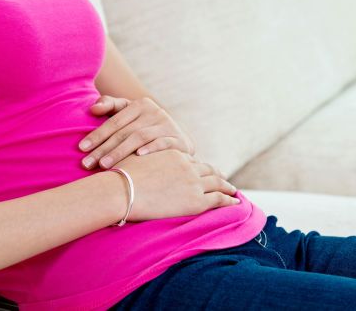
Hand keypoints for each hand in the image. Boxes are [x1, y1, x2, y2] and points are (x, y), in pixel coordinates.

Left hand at [79, 96, 194, 169]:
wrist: (179, 139)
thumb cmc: (146, 127)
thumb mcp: (130, 114)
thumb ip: (111, 106)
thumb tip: (92, 108)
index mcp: (141, 104)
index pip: (114, 121)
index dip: (97, 134)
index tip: (81, 148)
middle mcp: (155, 112)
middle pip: (124, 132)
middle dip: (104, 148)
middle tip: (87, 163)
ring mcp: (167, 126)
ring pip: (140, 138)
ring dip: (120, 152)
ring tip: (104, 166)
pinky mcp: (179, 140)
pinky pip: (163, 143)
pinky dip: (151, 149)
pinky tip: (138, 156)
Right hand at [110, 150, 239, 221]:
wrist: (122, 191)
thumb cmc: (120, 177)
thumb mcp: (133, 159)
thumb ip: (142, 159)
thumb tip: (135, 160)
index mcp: (173, 154)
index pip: (191, 160)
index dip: (199, 166)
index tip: (204, 170)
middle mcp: (187, 166)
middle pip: (207, 170)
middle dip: (217, 174)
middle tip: (224, 178)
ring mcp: (193, 183)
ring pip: (217, 183)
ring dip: (227, 187)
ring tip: (232, 191)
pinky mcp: (196, 201)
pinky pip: (219, 199)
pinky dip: (229, 200)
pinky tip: (235, 202)